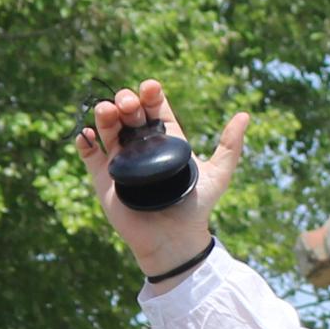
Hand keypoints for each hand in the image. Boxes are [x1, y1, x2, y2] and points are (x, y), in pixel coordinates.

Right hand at [78, 82, 250, 277]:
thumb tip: (245, 115)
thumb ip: (231, 145)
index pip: (155, 108)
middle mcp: (141, 146)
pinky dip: (84, 142)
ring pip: (108, 128)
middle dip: (127, 102)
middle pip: (129, 113)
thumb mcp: (219, 174)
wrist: (174, 239)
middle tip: (130, 105)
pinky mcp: (103, 178)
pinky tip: (87, 135)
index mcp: (165, 139)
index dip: (151, 95)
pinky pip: (89, 155)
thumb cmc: (197, 208)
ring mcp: (120, 160)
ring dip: (105, 115)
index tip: (151, 88)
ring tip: (108, 110)